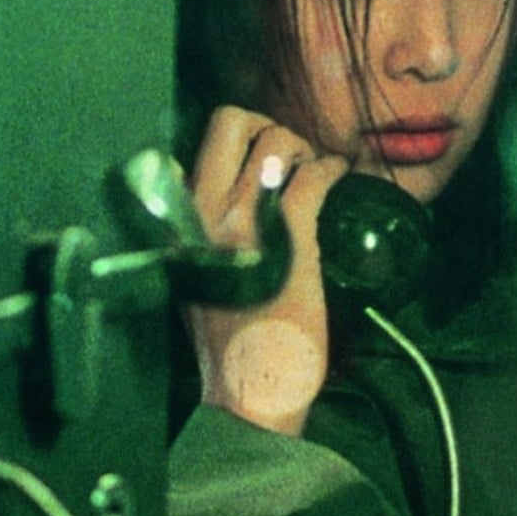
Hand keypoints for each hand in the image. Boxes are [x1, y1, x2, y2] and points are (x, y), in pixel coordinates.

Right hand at [185, 105, 348, 434]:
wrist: (246, 393)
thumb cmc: (227, 344)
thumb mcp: (195, 280)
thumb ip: (200, 238)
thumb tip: (226, 202)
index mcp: (176, 223)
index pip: (190, 146)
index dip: (231, 142)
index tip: (256, 159)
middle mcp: (203, 214)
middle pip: (232, 122)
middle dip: (267, 128)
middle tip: (290, 159)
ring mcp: (246, 224)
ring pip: (277, 143)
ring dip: (305, 150)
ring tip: (317, 175)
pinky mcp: (290, 240)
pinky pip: (313, 178)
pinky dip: (332, 169)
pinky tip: (339, 177)